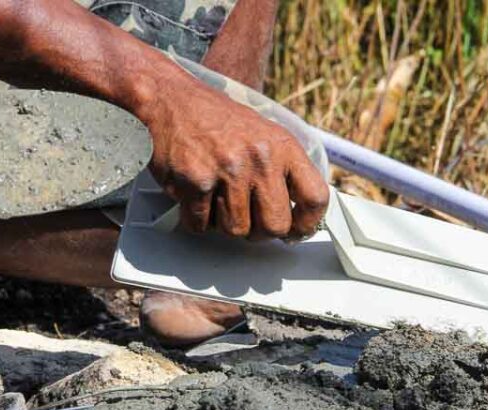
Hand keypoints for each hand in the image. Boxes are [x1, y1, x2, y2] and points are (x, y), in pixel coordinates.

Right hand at [136, 74, 328, 240]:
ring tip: (217, 198)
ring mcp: (228, 171)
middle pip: (275, 226)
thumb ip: (284, 173)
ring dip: (224, 223)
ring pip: (236, 230)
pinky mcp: (196, 182)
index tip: (296, 231)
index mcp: (283, 147)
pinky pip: (202, 225)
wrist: (172, 99)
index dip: (307, 224)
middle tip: (248, 219)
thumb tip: (300, 219)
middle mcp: (259, 159)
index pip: (315, 197)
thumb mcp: (265, 136)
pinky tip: (196, 197)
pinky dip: (196, 219)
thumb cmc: (219, 123)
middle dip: (260, 231)